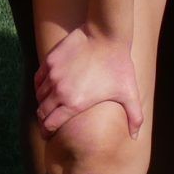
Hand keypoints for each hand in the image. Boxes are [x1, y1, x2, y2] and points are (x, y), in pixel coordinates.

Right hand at [35, 20, 142, 137]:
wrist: (106, 36)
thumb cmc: (119, 65)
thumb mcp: (129, 92)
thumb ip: (134, 116)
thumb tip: (135, 137)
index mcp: (74, 103)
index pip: (50, 124)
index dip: (47, 132)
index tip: (48, 134)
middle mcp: (59, 92)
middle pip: (41, 112)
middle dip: (43, 120)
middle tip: (45, 123)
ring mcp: (53, 75)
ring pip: (39, 95)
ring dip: (42, 102)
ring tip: (47, 105)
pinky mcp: (50, 61)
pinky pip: (38, 79)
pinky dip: (40, 86)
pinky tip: (45, 88)